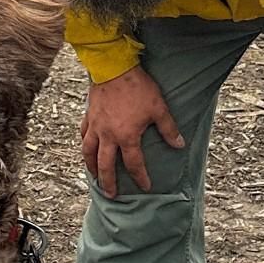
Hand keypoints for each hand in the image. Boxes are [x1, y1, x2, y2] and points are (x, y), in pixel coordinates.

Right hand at [81, 67, 182, 196]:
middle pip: (106, 165)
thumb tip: (179, 145)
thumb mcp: (159, 108)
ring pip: (89, 152)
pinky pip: (83, 134)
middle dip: (109, 182)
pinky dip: (84, 144)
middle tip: (111, 194)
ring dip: (91, 167)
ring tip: (94, 176)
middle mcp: (108, 135)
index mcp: (126, 136)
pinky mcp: (89, 115)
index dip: (140, 177)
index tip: (145, 186)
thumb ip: (168, 129)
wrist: (114, 68)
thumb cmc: (138, 87)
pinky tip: (86, 148)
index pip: (134, 164)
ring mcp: (96, 126)